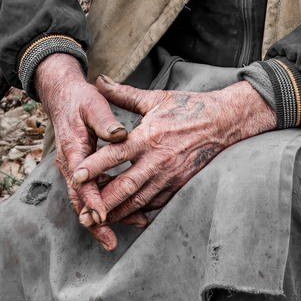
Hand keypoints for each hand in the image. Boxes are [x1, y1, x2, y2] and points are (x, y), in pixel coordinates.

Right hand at [32, 53, 126, 249]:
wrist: (63, 96)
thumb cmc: (80, 100)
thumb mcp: (93, 104)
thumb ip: (105, 121)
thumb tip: (120, 135)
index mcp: (73, 149)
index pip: (82, 181)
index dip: (93, 200)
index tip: (104, 216)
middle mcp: (70, 164)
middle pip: (79, 200)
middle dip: (94, 223)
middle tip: (109, 242)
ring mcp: (74, 169)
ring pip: (84, 201)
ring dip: (99, 220)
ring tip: (116, 238)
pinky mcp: (81, 171)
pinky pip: (91, 193)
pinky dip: (104, 206)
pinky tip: (123, 215)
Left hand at [74, 77, 276, 230]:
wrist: (224, 122)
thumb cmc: (187, 108)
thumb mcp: (155, 98)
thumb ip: (123, 94)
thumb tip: (98, 80)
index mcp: (148, 136)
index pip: (116, 154)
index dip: (95, 166)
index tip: (76, 175)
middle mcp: (158, 160)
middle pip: (125, 186)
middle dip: (102, 201)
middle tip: (82, 213)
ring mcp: (170, 176)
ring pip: (139, 200)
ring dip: (117, 212)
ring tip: (97, 220)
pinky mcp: (180, 185)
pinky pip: (156, 204)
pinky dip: (138, 212)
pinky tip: (123, 217)